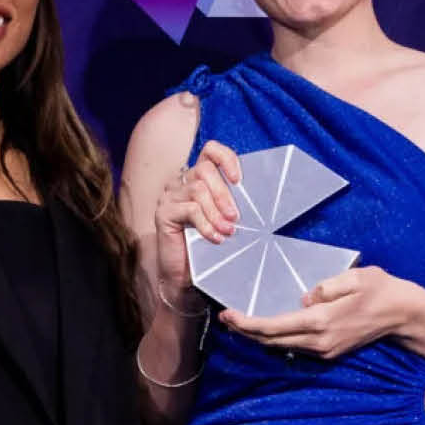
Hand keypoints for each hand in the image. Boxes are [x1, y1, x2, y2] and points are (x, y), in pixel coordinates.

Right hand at [152, 141, 242, 297]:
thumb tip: (261, 200)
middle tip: (235, 217)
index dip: (226, 158)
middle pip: (205, 171)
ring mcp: (170, 196)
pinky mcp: (163, 213)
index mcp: (198, 177)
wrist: (184, 274)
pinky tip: (216, 238)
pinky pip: (189, 210)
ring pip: (197, 190)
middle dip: (224, 194)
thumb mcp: (225, 219)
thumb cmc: (207, 244)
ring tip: (228, 230)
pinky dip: (206, 225)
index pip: (210, 151)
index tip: (239, 180)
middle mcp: (182, 182)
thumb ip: (233, 204)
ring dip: (217, 212)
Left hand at [222, 265, 420, 360]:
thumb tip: (305, 299)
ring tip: (240, 323)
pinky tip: (267, 328)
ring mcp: (325, 350)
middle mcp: (320, 341)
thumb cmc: (380, 290)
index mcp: (322, 321)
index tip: (228, 315)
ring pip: (282, 346)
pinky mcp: (330, 351)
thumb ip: (326, 287)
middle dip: (245, 331)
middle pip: (272, 341)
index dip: (247, 323)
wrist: (403, 315)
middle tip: (225, 318)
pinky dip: (276, 338)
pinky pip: (295, 346)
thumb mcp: (354, 277)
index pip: (274, 326)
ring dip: (259, 336)